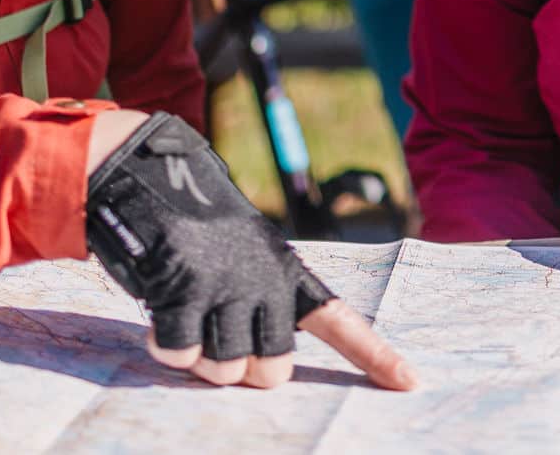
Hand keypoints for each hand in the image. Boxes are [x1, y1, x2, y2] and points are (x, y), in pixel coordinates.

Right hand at [84, 111, 415, 390]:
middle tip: (216, 331)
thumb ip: (262, 307)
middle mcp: (266, 280)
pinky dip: (166, 344)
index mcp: (287, 272)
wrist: (147, 175)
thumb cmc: (195, 228)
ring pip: (225, 368)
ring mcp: (229, 284)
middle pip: (272, 370)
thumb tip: (260, 373)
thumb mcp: (246, 256)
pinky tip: (161, 313)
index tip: (411, 383)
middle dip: (243, 367)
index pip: (340, 321)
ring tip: (185, 312)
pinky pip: (181, 353)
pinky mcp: (188, 288)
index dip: (375, 356)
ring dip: (198, 356)